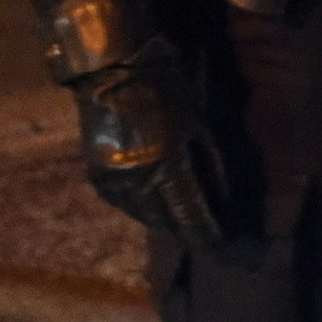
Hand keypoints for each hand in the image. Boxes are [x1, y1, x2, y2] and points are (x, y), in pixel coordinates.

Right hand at [74, 55, 228, 249]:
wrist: (113, 76)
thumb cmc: (167, 95)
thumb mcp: (197, 127)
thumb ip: (211, 166)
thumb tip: (223, 200)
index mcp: (167, 165)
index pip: (191, 212)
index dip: (206, 231)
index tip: (222, 244)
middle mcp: (138, 179)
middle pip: (166, 221)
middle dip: (187, 233)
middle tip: (205, 243)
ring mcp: (114, 180)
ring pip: (143, 217)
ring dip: (165, 226)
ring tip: (181, 233)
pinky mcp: (98, 177)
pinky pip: (124, 205)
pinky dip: (142, 212)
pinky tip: (154, 215)